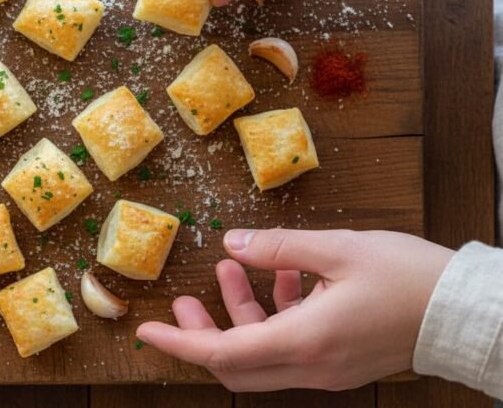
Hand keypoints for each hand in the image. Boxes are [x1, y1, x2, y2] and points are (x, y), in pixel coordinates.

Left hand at [136, 229, 453, 391]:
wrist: (465, 313)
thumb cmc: (408, 278)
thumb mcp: (337, 249)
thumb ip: (278, 247)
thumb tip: (232, 241)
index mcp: (305, 342)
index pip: (222, 354)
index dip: (179, 343)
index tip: (147, 332)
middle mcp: (311, 366)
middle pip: (235, 362)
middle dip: (202, 332)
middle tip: (184, 300)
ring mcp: (327, 370)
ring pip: (262, 353)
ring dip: (240, 315)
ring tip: (230, 269)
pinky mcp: (340, 363)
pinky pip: (291, 346)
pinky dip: (276, 315)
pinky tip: (283, 275)